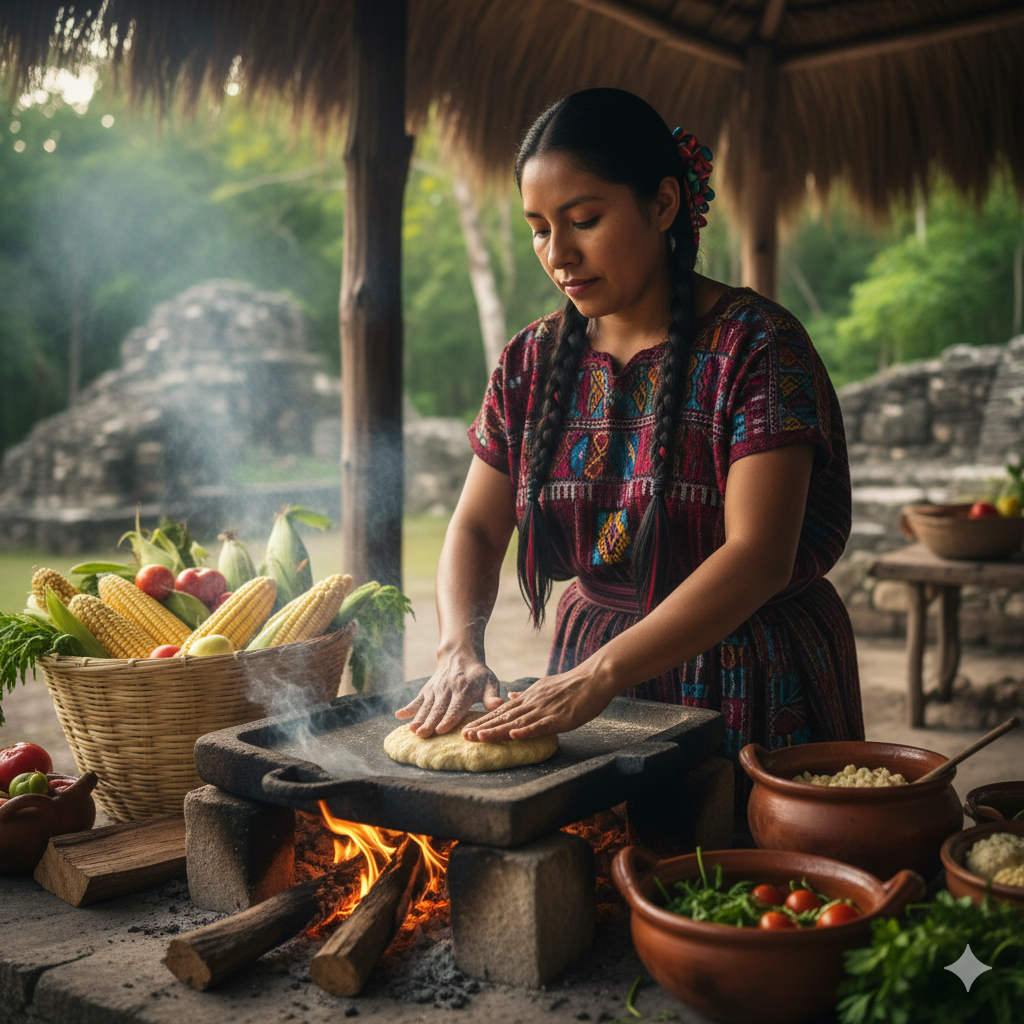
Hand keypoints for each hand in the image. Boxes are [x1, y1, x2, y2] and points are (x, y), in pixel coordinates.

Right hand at [395, 650, 503, 736]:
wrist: (460, 657)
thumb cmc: (478, 675)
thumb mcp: (490, 682)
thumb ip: (492, 696)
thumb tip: (498, 704)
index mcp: (464, 691)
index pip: (456, 707)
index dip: (449, 718)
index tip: (441, 729)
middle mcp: (447, 690)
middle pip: (438, 709)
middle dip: (430, 722)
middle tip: (422, 734)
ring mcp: (435, 690)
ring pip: (426, 706)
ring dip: (419, 718)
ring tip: (412, 730)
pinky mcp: (427, 690)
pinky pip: (416, 700)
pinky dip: (408, 708)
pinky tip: (398, 715)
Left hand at [461, 666, 617, 742]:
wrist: (596, 677)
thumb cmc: (573, 684)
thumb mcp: (545, 686)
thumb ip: (527, 694)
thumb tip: (510, 695)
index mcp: (530, 697)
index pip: (502, 711)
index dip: (484, 721)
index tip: (467, 729)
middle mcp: (533, 703)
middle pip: (504, 717)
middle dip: (483, 728)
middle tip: (463, 736)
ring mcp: (546, 710)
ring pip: (517, 722)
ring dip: (497, 731)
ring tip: (479, 738)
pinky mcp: (560, 717)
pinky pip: (541, 726)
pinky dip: (526, 731)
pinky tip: (513, 736)